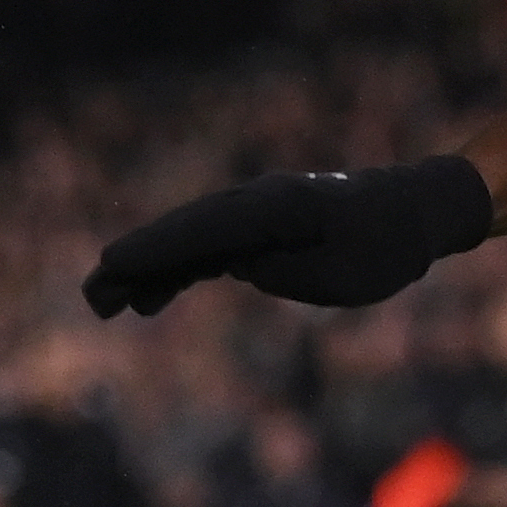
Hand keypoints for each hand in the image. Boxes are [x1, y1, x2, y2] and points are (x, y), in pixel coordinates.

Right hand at [85, 157, 493, 314]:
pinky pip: (208, 250)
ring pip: (192, 242)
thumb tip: (241, 267)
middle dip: (138, 260)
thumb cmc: (386, 247)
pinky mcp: (259, 230)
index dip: (159, 247)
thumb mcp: (349, 275)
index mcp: (282, 207)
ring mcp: (257, 215)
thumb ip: (291, 272)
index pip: (209, 229)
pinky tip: (148, 300)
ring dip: (149, 269)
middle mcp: (261, 203)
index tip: (114, 263)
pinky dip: (178, 271)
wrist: (413, 212)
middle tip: (93, 294)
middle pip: (188, 232)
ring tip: (105, 303)